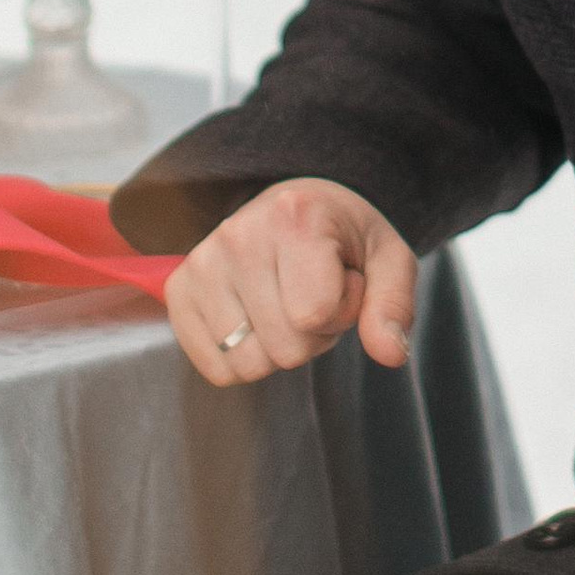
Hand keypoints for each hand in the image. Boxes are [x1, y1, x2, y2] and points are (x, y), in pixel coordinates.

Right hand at [163, 179, 416, 386]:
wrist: (299, 206)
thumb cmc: (343, 235)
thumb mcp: (388, 259)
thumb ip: (393, 305)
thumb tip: (390, 353)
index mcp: (295, 217)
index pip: (314, 314)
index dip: (340, 314)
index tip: (343, 284)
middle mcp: (239, 236)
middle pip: (284, 347)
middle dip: (311, 335)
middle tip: (314, 296)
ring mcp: (202, 263)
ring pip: (249, 364)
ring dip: (276, 348)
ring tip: (286, 304)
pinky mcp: (180, 290)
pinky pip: (217, 368)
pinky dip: (243, 358)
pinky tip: (257, 318)